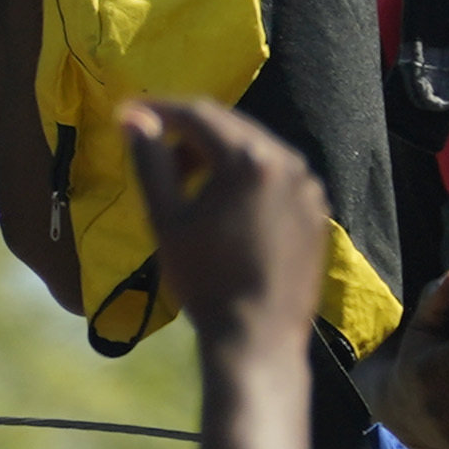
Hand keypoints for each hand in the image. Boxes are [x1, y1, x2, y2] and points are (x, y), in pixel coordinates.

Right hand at [124, 97, 325, 347]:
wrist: (258, 337)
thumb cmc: (204, 280)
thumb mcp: (165, 219)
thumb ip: (149, 161)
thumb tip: (133, 117)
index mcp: (250, 160)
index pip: (199, 114)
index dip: (160, 111)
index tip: (131, 116)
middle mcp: (289, 163)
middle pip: (231, 127)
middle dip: (190, 134)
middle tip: (158, 158)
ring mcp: (309, 187)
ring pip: (256, 150)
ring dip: (219, 156)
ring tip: (189, 187)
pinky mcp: (317, 210)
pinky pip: (278, 177)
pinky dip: (248, 179)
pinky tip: (226, 208)